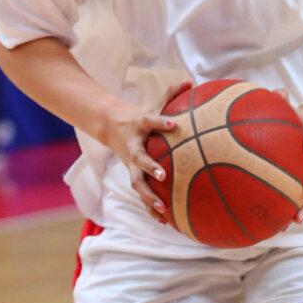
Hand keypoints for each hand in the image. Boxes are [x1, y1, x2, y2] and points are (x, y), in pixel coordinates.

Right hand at [106, 79, 192, 223]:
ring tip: (163, 209)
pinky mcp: (133, 176)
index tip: (175, 124)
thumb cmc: (139, 116)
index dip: (162, 122)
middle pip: (140, 159)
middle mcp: (134, 147)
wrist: (110, 127)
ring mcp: (132, 164)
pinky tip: (165, 221)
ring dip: (148, 196)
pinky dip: (151, 208)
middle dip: (150, 167)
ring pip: (137, 183)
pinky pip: (142, 195)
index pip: (151, 121)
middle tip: (163, 174)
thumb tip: (192, 81)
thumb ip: (171, 94)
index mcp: (140, 126)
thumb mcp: (152, 104)